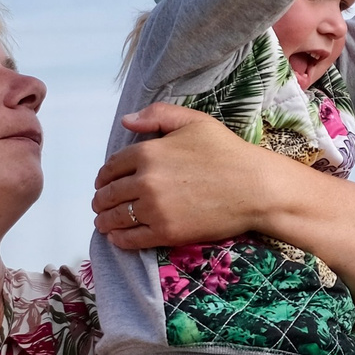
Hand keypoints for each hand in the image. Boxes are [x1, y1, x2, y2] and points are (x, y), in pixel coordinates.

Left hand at [92, 104, 271, 251]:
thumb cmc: (228, 152)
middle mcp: (145, 181)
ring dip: (104, 220)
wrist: (255, 188)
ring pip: (116, 217)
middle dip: (101, 199)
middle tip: (100, 203)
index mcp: (148, 152)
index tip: (104, 182)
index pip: (112, 166)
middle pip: (109, 193)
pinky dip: (118, 239)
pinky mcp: (166, 232)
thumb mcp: (194, 121)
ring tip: (103, 221)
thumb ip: (158, 115)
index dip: (104, 175)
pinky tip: (115, 237)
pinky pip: (131, 239)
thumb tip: (127, 120)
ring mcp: (154, 209)